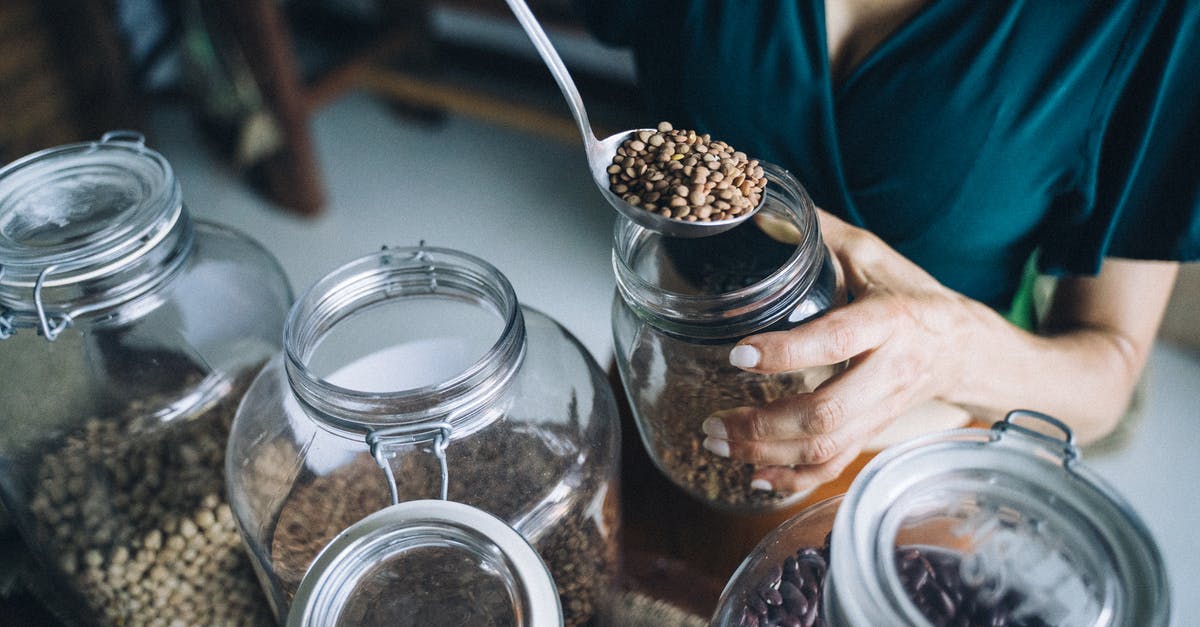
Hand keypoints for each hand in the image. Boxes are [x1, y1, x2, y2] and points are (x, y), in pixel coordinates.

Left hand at [700, 210, 983, 492]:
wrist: (967, 345)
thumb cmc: (909, 293)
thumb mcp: (871, 254)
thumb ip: (818, 235)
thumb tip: (757, 214)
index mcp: (888, 320)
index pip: (835, 340)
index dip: (786, 353)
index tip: (737, 354)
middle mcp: (889, 370)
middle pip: (828, 412)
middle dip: (764, 424)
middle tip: (713, 422)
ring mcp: (883, 408)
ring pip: (827, 446)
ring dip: (767, 453)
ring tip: (718, 444)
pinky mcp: (876, 432)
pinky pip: (837, 466)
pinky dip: (795, 479)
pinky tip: (757, 478)